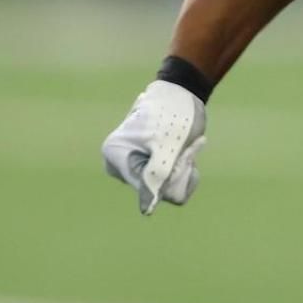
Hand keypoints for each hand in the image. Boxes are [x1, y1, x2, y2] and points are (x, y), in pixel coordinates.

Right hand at [101, 81, 206, 214]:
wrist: (185, 92)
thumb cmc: (174, 114)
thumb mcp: (167, 147)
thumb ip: (155, 178)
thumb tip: (146, 210)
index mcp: (115, 155)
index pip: (147, 189)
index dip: (170, 173)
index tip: (176, 149)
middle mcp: (121, 164)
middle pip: (158, 193)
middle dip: (177, 171)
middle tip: (183, 146)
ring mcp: (136, 166)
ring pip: (168, 190)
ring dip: (183, 168)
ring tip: (186, 145)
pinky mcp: (150, 166)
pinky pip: (173, 186)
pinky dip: (185, 169)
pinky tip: (186, 149)